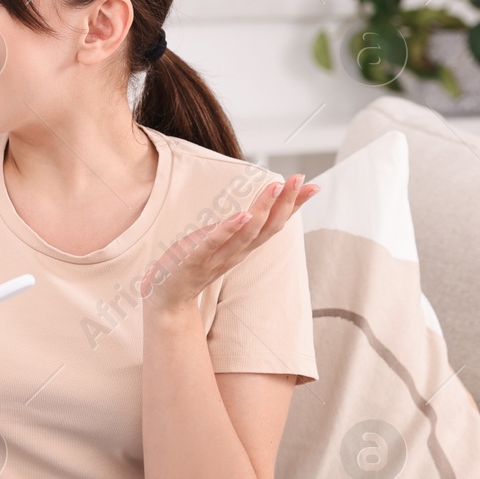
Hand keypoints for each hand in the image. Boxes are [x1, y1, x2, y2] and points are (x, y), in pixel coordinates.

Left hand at [139, 173, 318, 311]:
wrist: (167, 299)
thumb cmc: (193, 264)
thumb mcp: (220, 243)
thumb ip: (237, 228)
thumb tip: (255, 207)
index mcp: (243, 247)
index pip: (274, 224)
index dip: (293, 205)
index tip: (312, 186)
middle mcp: (236, 253)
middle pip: (268, 227)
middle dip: (285, 202)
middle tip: (300, 179)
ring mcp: (216, 258)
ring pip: (246, 234)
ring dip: (262, 210)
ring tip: (275, 187)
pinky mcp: (194, 260)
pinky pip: (213, 244)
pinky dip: (228, 230)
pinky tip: (242, 215)